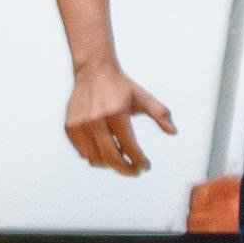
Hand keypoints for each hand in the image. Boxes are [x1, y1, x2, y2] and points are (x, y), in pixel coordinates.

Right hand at [65, 57, 176, 175]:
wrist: (93, 70)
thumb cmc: (120, 85)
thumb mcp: (143, 97)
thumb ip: (160, 114)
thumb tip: (173, 131)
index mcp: (116, 113)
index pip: (129, 146)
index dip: (139, 160)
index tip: (145, 166)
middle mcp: (96, 120)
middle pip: (111, 157)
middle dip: (125, 169)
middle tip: (134, 171)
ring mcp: (80, 124)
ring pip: (95, 158)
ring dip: (110, 165)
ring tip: (121, 160)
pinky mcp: (70, 127)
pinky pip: (83, 152)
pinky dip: (95, 157)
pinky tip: (106, 153)